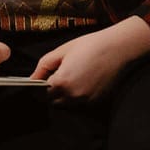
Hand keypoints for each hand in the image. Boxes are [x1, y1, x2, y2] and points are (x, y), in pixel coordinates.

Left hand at [33, 17, 149, 103]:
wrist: (118, 48)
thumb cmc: (90, 45)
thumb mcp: (62, 51)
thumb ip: (43, 66)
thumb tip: (31, 78)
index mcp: (61, 82)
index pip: (41, 92)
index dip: (40, 85)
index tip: (43, 78)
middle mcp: (73, 95)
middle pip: (53, 101)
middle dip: (51, 91)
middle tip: (58, 76)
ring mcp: (85, 100)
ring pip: (66, 104)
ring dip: (64, 95)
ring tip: (72, 77)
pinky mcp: (96, 101)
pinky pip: (80, 104)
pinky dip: (77, 96)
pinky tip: (83, 81)